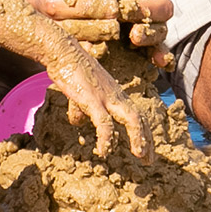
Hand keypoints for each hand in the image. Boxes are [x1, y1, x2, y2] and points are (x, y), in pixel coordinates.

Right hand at [45, 46, 153, 160]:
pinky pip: (104, 122)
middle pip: (139, 118)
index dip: (142, 133)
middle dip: (147, 140)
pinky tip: (104, 151)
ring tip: (140, 155)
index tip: (145, 150)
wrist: (61, 50)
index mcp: (114, 93)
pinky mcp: (92, 99)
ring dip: (137, 138)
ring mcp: (105, 96)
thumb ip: (81, 107)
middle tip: (149, 160)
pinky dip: (106, 139)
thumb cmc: (69, 68)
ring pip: (131, 119)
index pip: (135, 114)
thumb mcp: (79, 92)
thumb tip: (79, 122)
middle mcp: (115, 95)